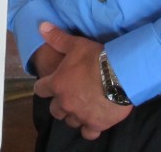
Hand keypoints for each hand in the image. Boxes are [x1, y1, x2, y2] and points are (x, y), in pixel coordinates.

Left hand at [32, 22, 132, 139]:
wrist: (120, 74)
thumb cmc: (96, 58)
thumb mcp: (75, 44)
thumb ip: (57, 38)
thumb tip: (41, 26)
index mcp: (57, 84)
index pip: (40, 90)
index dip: (44, 86)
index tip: (48, 84)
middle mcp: (66, 102)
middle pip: (55, 110)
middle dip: (59, 104)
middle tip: (68, 96)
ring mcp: (81, 115)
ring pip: (70, 122)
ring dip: (73, 115)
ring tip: (81, 107)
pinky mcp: (96, 124)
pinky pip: (88, 133)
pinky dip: (89, 129)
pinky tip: (93, 121)